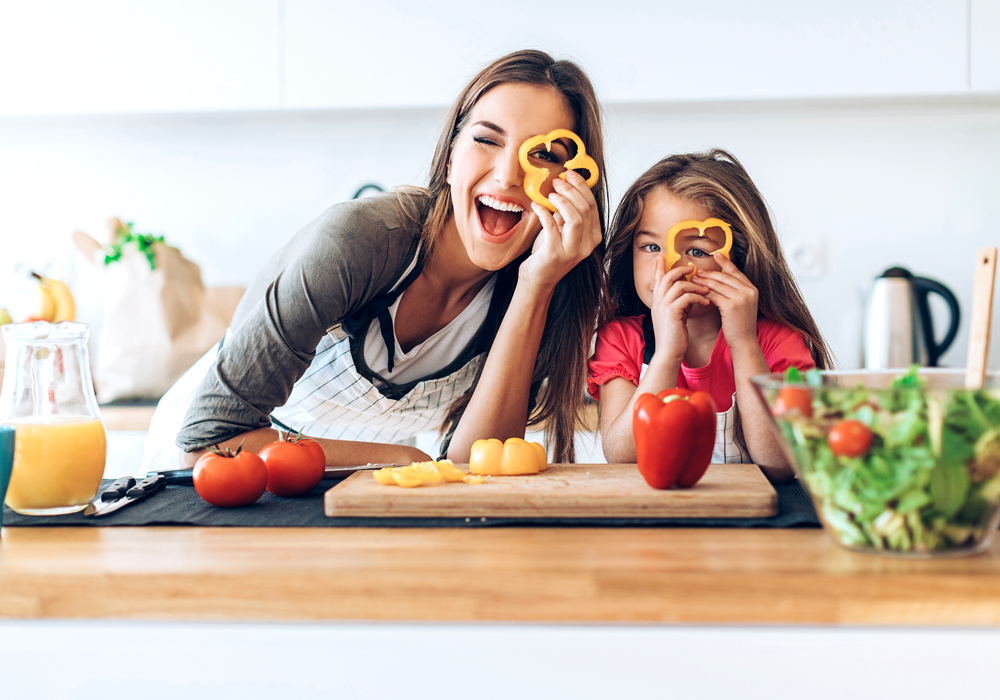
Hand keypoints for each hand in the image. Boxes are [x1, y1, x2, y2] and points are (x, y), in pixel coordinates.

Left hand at [520, 170, 601, 292]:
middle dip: (571, 190)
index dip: (582, 186)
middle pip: (585, 209)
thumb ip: (568, 213)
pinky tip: (536, 205)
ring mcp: (572, 251)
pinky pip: (551, 226)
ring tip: (550, 192)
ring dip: (562, 201)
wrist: (539, 279)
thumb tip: (565, 186)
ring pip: (575, 218)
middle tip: (557, 180)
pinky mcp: (554, 254)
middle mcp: (587, 245)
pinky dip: (543, 212)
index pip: (593, 206)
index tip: (570, 174)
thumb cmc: (550, 252)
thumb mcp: (564, 230)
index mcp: (593, 237)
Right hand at [650, 257, 710, 363]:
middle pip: (667, 277)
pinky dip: (698, 297)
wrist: (669, 353)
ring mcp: (663, 306)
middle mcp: (657, 302)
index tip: (662, 257)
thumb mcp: (675, 316)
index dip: (659, 267)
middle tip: (692, 268)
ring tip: (706, 290)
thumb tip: (689, 293)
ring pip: (679, 286)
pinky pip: (686, 297)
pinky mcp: (671, 312)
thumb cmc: (674, 336)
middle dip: (681, 270)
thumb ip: (679, 303)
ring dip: (695, 286)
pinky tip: (706, 301)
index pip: (657, 280)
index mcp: (657, 302)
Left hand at [693, 253, 758, 351]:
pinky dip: (703, 293)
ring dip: (703, 281)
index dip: (725, 262)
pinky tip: (695, 291)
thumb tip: (720, 281)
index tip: (716, 254)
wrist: (744, 342)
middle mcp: (749, 291)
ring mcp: (741, 298)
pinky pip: (713, 295)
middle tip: (696, 270)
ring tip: (693, 279)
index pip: (736, 272)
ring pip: (717, 285)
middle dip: (709, 273)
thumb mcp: (742, 305)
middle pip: (725, 276)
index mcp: (752, 289)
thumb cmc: (740, 325)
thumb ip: (735, 292)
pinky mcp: (731, 306)